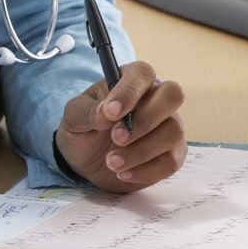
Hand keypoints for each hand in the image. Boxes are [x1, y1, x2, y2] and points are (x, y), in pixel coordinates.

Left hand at [55, 61, 184, 192]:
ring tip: (112, 162)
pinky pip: (171, 161)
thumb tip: (105, 113)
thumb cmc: (84, 129)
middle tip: (116, 138)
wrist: (86, 161)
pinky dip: (146, 171)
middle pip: (173, 95)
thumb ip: (86, 112)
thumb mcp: (74, 118)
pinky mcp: (171, 154)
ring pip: (173, 131)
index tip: (110, 113)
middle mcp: (156, 99)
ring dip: (140, 151)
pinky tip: (123, 174)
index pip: (142, 74)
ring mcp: (168, 126)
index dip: (130, 91)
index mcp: (131, 81)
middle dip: (145, 120)